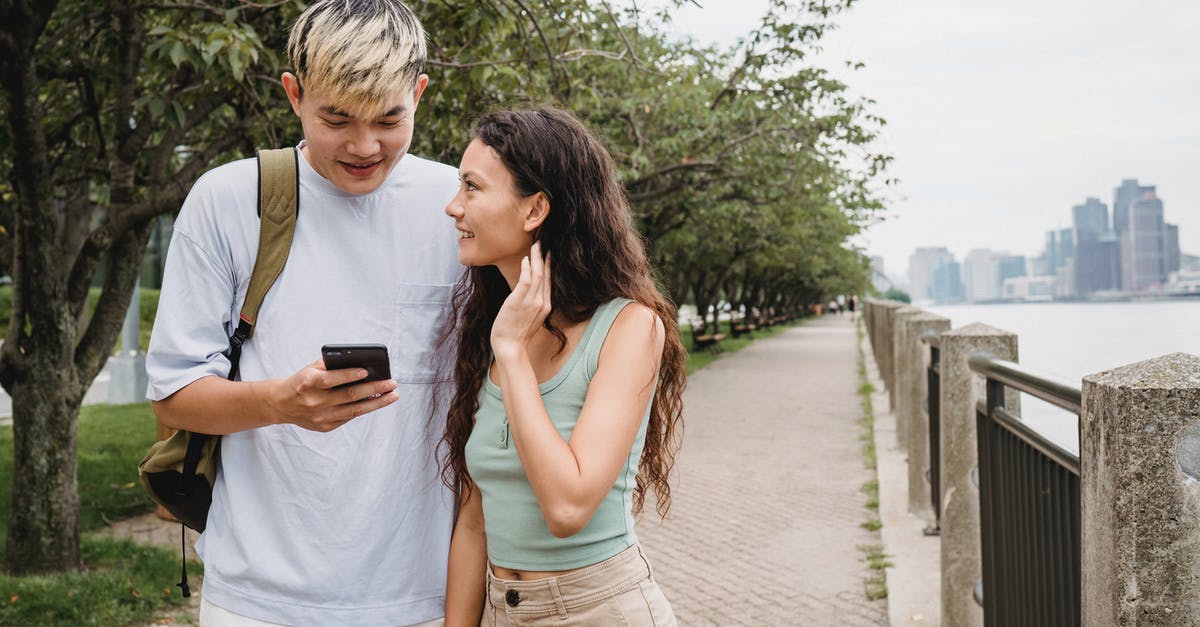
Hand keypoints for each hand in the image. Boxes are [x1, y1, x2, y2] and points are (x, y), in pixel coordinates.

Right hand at [262, 358, 398, 431]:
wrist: (281, 404)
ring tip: (392, 395)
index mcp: (308, 383)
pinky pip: (349, 416)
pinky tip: (377, 401)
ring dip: (377, 402)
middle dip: (374, 389)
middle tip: (392, 383)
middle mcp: (315, 402)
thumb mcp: (311, 369)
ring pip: (354, 410)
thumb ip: (332, 364)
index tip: (367, 371)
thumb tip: (361, 363)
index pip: (331, 379)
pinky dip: (364, 408)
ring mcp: (320, 417)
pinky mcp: (325, 427)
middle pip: (349, 396)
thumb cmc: (302, 381)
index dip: (349, 375)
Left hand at [491, 242, 551, 357]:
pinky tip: (525, 259)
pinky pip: (526, 280)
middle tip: (542, 244)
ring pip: (538, 275)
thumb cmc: (515, 334)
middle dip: (544, 258)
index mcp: (545, 306)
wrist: (510, 346)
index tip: (547, 255)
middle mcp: (542, 302)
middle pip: (545, 275)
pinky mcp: (519, 301)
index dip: (548, 266)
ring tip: (535, 246)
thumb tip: (527, 293)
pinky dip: (527, 268)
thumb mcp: (529, 318)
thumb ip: (532, 304)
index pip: (548, 281)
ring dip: (536, 258)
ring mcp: (532, 302)